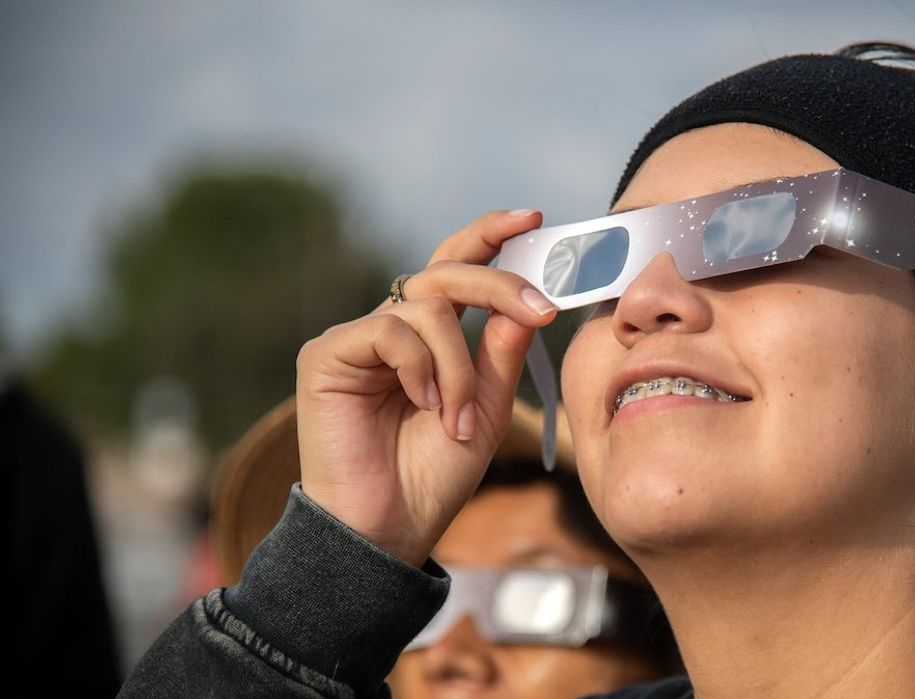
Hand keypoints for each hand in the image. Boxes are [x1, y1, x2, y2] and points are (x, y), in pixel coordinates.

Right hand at [295, 209, 556, 564]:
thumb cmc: (434, 476)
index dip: (490, 237)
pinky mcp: (327, 354)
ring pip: (426, 307)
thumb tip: (526, 302)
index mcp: (430, 338)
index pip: (458, 269)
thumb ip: (502, 354)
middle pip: (447, 273)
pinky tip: (425, 406)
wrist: (388, 528)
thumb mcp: (488, 409)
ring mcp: (357, 339)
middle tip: (540, 310)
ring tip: (459, 418)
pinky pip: (390, 330)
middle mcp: (392, 329)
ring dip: (458, 363)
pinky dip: (422, 367)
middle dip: (499, 285)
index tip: (533, 218)